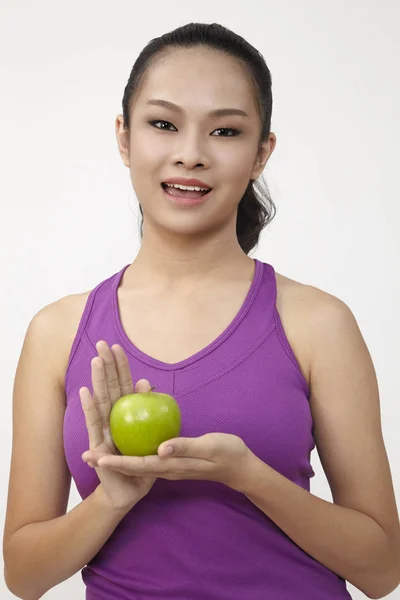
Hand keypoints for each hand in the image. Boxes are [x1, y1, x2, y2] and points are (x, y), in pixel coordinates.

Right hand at [79, 341, 155, 511]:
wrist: (129, 490)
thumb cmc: (140, 462)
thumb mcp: (151, 436)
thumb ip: (149, 411)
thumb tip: (147, 384)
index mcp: (126, 415)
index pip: (123, 386)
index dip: (120, 367)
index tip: (117, 345)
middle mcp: (111, 420)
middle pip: (108, 388)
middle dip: (106, 365)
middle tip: (102, 342)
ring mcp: (103, 431)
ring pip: (100, 401)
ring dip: (97, 380)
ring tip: (96, 361)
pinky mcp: (97, 447)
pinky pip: (94, 426)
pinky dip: (89, 408)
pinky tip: (84, 393)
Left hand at [82, 431, 253, 492]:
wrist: (240, 467)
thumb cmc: (227, 453)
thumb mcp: (209, 446)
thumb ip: (185, 446)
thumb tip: (161, 448)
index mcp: (172, 465)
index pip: (139, 465)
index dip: (117, 462)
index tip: (96, 458)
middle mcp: (166, 467)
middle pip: (132, 465)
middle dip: (110, 461)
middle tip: (86, 455)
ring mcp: (169, 465)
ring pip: (137, 461)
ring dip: (117, 456)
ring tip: (97, 450)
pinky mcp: (172, 459)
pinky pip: (147, 455)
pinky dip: (132, 449)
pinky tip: (125, 438)